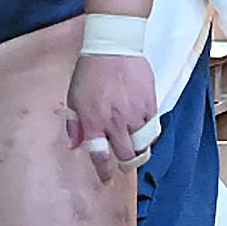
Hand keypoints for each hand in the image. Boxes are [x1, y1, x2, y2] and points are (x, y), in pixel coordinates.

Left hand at [66, 53, 157, 182]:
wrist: (114, 46)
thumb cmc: (90, 69)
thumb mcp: (73, 96)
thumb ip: (74, 123)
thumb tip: (74, 145)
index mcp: (94, 120)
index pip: (100, 156)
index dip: (103, 171)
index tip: (106, 179)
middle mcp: (115, 122)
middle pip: (126, 156)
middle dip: (126, 164)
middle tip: (125, 163)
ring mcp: (135, 114)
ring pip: (143, 144)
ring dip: (138, 147)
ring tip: (135, 144)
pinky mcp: (150, 105)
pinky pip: (152, 127)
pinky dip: (148, 131)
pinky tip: (142, 125)